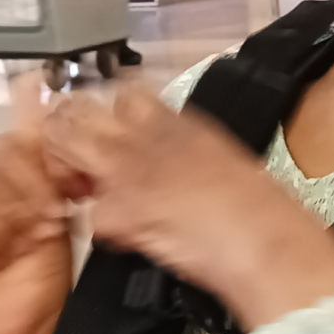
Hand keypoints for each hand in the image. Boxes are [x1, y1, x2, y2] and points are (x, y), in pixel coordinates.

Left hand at [44, 85, 333, 329]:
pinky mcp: (119, 209)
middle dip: (67, 131)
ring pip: (65, 144)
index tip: (104, 128)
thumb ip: (182, 147)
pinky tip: (130, 236)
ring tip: (84, 194)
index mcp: (179, 120)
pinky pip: (91, 215)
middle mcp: (148, 133)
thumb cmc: (262, 209)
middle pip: (80, 109)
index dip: (106, 110)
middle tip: (76, 163)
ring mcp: (128, 167)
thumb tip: (161, 157)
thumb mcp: (221, 156)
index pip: (124, 91)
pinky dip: (104, 228)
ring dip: (68, 169)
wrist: (268, 243)